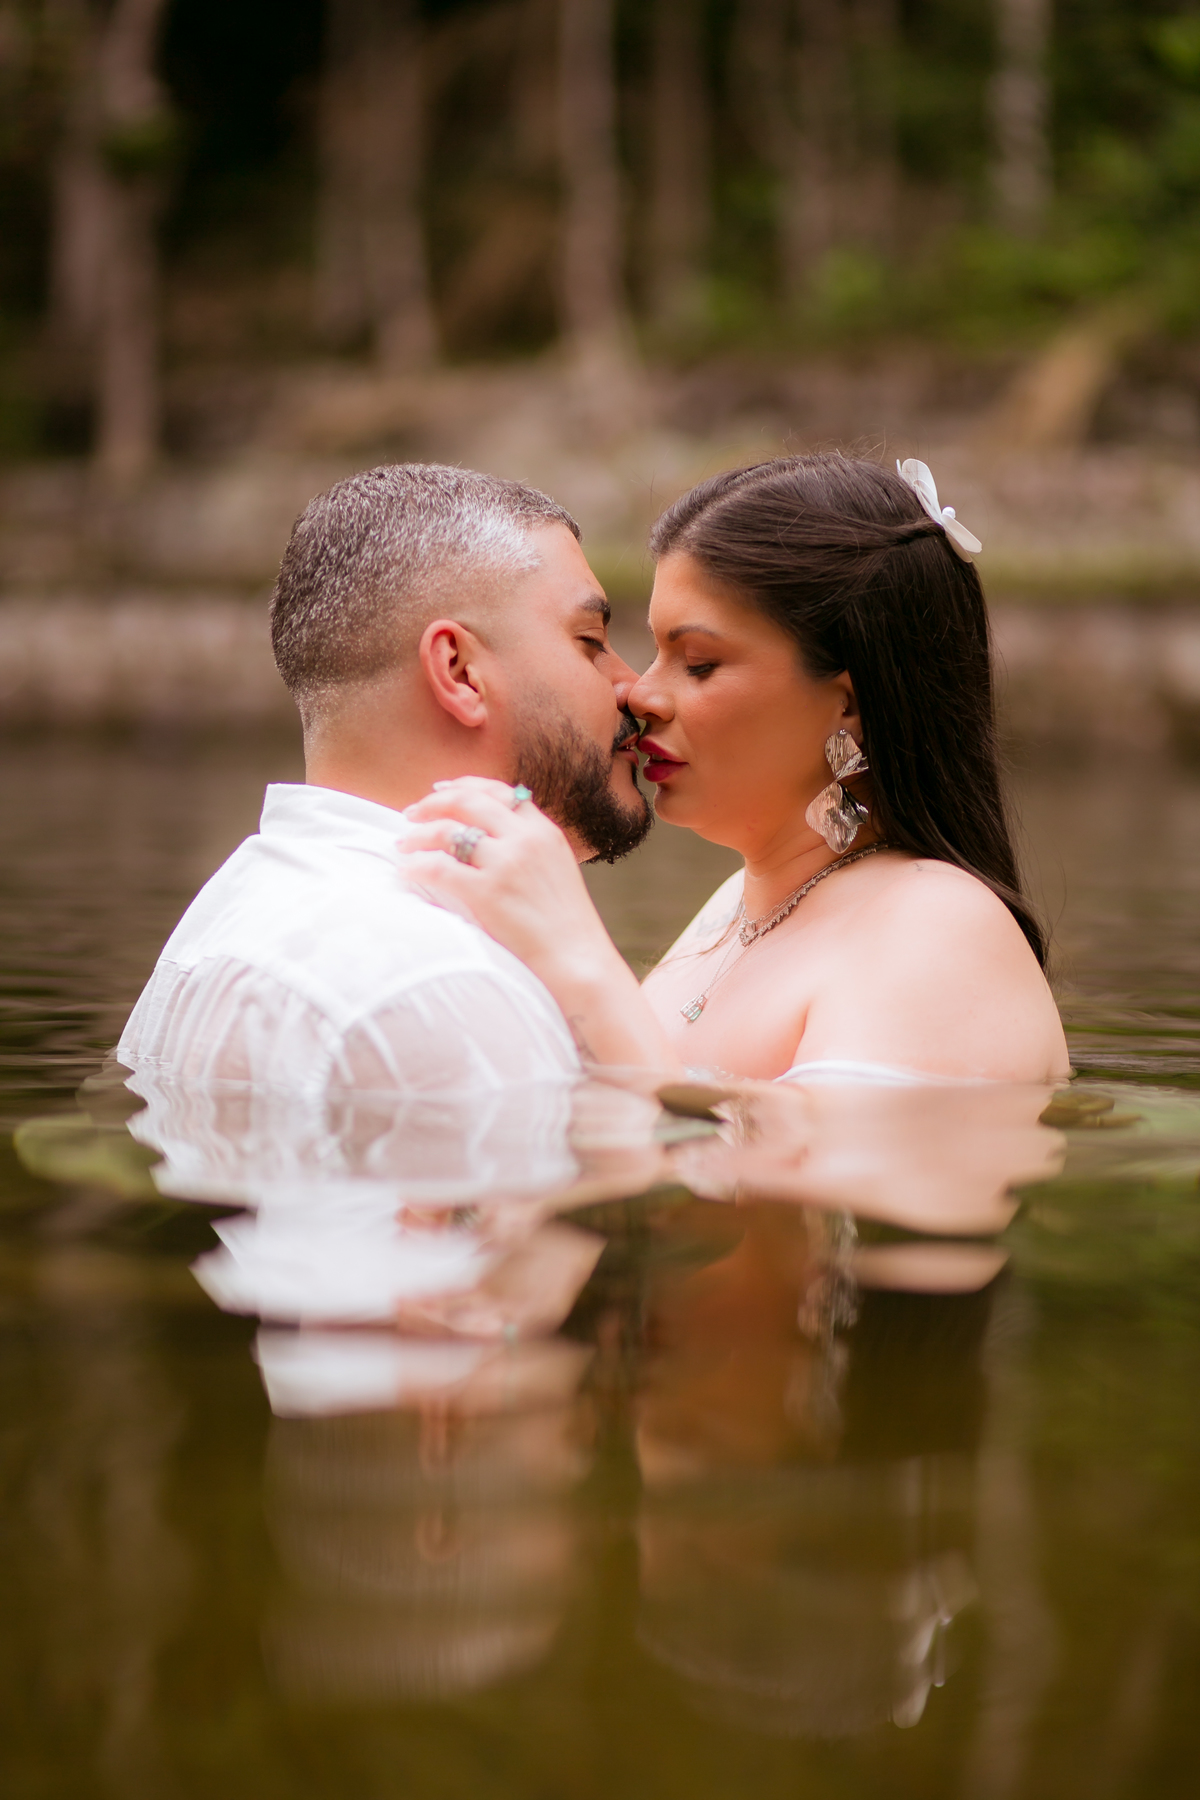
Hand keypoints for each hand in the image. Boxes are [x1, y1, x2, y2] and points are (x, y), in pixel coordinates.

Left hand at [397, 778, 617, 987]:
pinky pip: (438, 868)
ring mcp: (506, 864)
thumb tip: (489, 835)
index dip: (464, 786)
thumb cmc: (564, 924)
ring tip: (403, 843)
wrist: (577, 958)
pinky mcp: (487, 892)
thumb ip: (528, 846)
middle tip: (411, 813)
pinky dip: (416, 866)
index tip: (440, 789)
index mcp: (544, 831)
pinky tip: (407, 871)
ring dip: (418, 835)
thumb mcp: (556, 868)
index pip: (499, 792)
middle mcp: (525, 839)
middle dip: (433, 803)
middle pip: (469, 802)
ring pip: (448, 831)